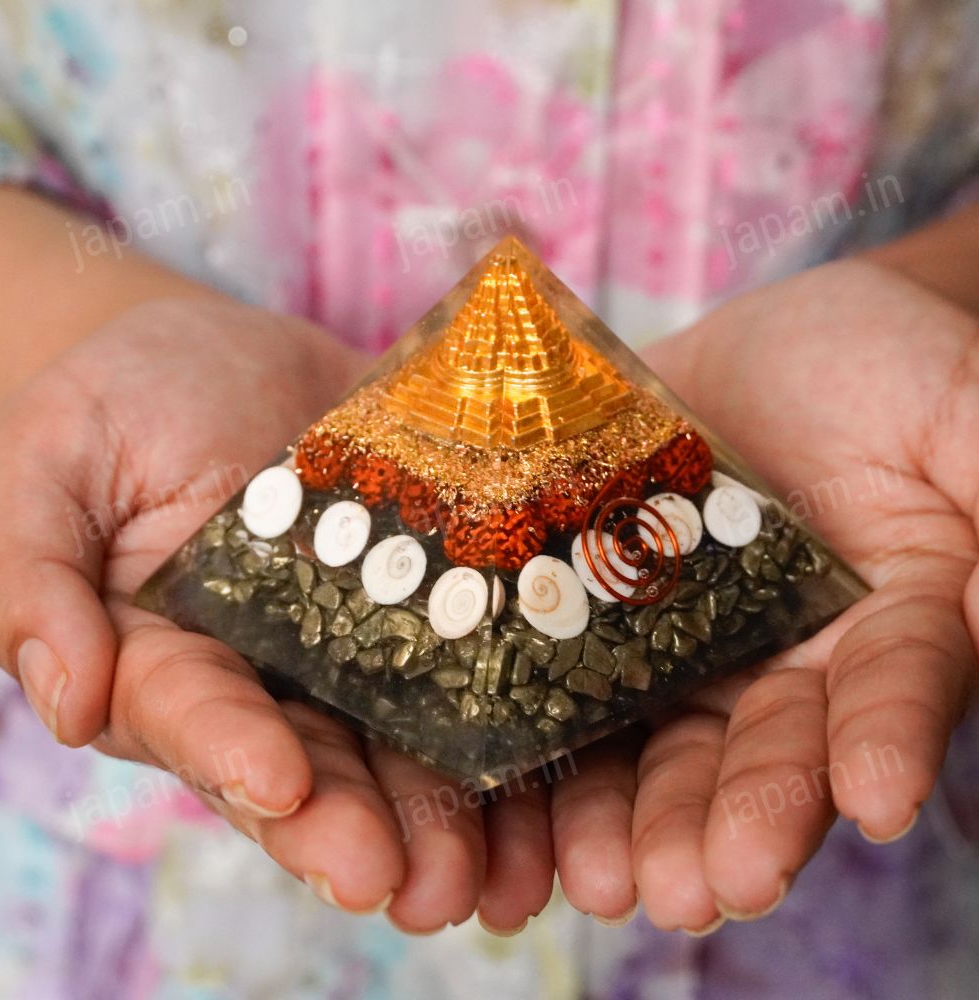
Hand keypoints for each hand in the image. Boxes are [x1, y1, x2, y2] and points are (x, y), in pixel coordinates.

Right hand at [0, 299, 554, 932]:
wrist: (223, 349)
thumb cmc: (114, 399)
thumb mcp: (43, 465)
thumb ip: (31, 578)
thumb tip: (62, 701)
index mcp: (168, 657)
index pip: (194, 717)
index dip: (235, 753)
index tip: (281, 784)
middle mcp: (270, 669)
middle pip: (315, 759)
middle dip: (360, 823)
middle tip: (415, 885)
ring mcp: (358, 632)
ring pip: (404, 731)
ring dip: (450, 805)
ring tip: (501, 873)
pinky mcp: (428, 587)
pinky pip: (473, 648)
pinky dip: (514, 706)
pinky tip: (564, 754)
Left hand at [547, 259, 978, 931]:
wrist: (765, 350)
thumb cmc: (884, 365)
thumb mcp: (957, 411)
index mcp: (893, 624)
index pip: (896, 689)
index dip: (886, 737)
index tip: (879, 796)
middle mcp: (793, 660)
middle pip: (769, 750)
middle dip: (742, 818)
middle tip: (707, 886)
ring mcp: (695, 648)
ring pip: (668, 746)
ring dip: (640, 819)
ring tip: (606, 882)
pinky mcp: (609, 621)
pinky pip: (577, 688)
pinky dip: (555, 747)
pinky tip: (522, 802)